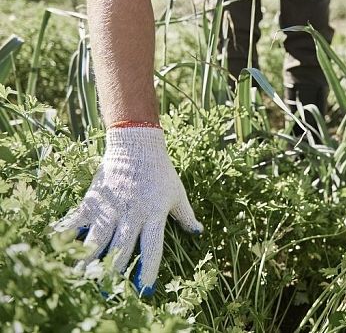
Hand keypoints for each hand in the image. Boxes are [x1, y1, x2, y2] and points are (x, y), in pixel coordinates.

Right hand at [54, 127, 202, 295]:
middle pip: (121, 249)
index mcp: (154, 214)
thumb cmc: (160, 170)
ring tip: (83, 278)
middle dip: (115, 272)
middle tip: (109, 291)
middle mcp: (131, 214)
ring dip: (90, 260)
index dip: (149, 270)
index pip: (152, 248)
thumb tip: (198, 233)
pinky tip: (58, 244)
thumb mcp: (177, 193)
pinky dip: (67, 232)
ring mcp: (111, 207)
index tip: (144, 289)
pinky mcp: (93, 199)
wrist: (136, 144)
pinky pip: (77, 220)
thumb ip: (186, 215)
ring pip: (98, 240)